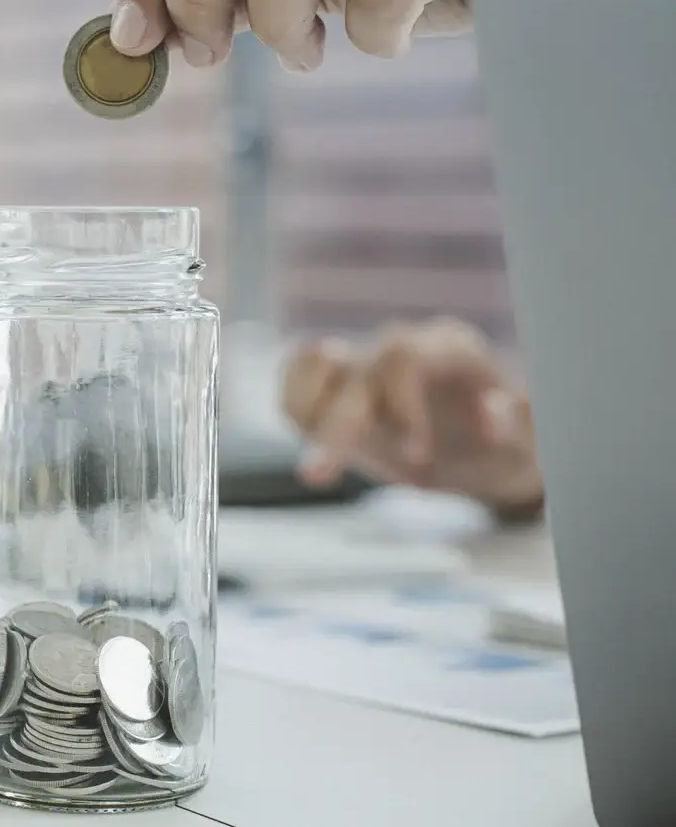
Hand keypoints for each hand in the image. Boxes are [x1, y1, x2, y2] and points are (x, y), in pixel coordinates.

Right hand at [281, 318, 544, 520]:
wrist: (487, 456)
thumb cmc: (510, 447)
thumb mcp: (531, 444)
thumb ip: (519, 424)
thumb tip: (493, 411)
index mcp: (449, 349)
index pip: (403, 355)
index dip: (399, 402)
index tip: (414, 455)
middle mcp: (402, 348)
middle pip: (352, 366)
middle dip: (335, 426)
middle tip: (318, 477)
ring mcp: (367, 364)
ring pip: (313, 361)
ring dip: (308, 415)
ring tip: (316, 469)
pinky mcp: (338, 388)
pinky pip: (297, 378)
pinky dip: (295, 408)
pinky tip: (311, 447)